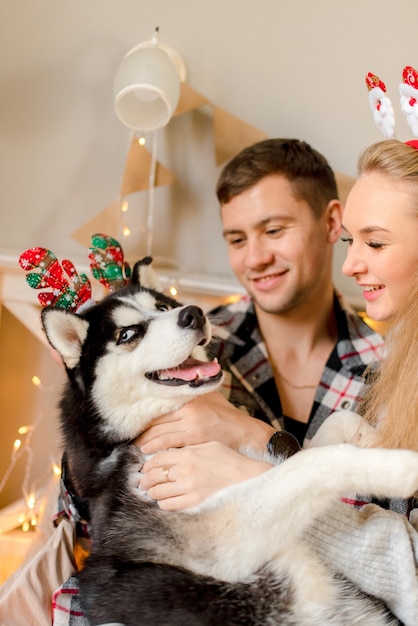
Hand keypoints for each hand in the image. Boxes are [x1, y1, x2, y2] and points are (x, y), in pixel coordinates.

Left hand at [135, 391, 274, 453]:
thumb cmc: (227, 416)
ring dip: (146, 443)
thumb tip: (185, 379)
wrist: (244, 432)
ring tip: (138, 449)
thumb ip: (195, 391)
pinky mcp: (193, 440)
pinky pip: (167, 445)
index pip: (160, 410)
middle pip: (156, 422)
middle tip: (132, 441)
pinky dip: (155, 449)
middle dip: (143, 433)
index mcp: (189, 400)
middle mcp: (187, 411)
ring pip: (159, 434)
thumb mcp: (211, 397)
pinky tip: (148, 454)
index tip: (137, 426)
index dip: (146, 420)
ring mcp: (190, 426)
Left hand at [139, 442, 272, 510]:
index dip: (148, 465)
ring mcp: (189, 488)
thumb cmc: (229, 460)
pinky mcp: (194, 502)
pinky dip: (163, 503)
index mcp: (188, 453)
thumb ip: (188, 448)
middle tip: (144, 482)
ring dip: (152, 492)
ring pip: (158, 492)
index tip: (146, 468)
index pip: (157, 459)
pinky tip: (165, 500)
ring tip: (152, 492)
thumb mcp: (208, 445)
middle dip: (146, 480)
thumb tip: (170, 452)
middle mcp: (185, 470)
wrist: (246, 477)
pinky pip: (169, 505)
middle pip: (154, 476)